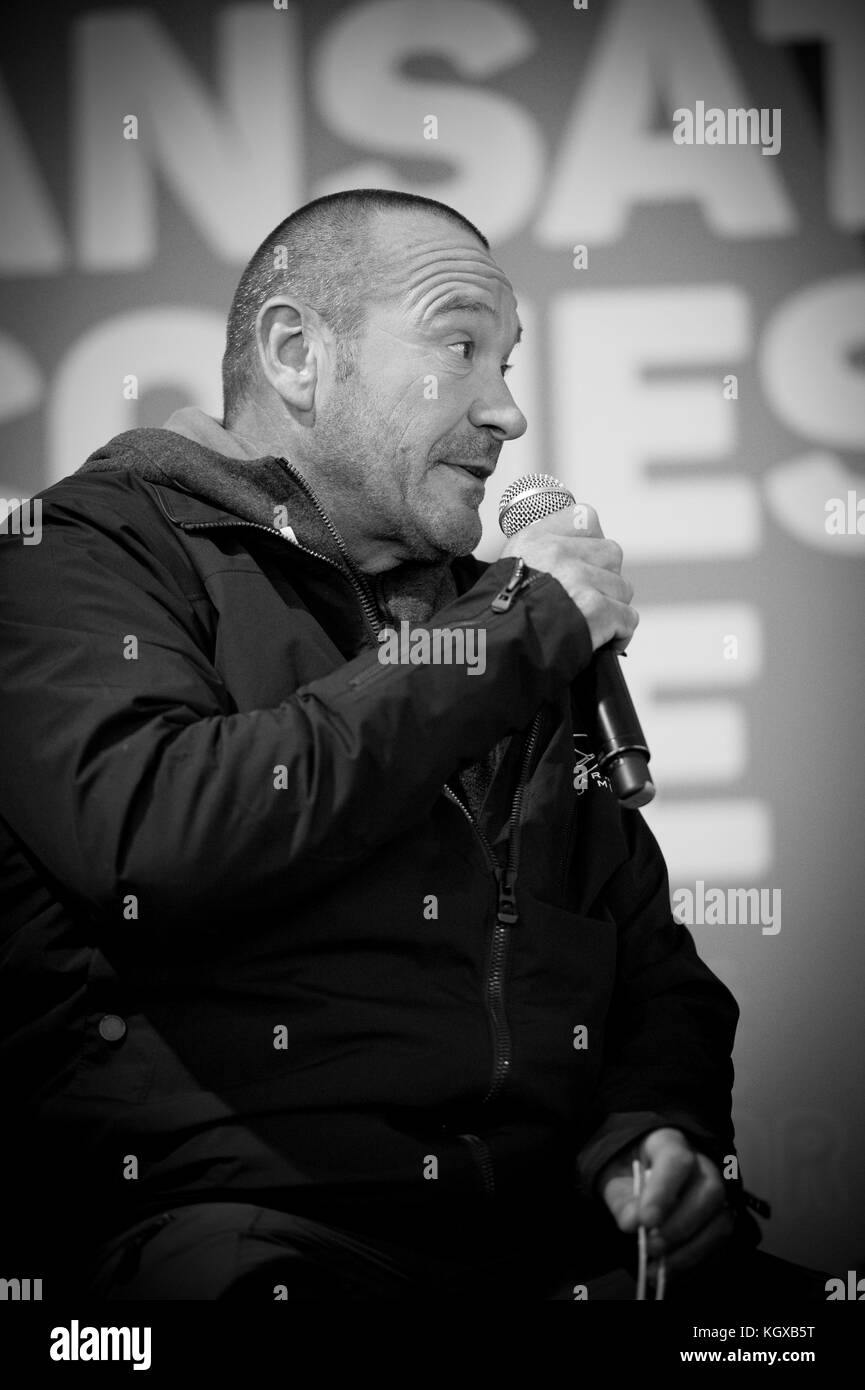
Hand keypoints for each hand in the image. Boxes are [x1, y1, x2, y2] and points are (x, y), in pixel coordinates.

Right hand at [500, 503, 637, 653]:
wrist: (495, 648)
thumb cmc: (498, 616)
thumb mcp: (510, 568)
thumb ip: (541, 554)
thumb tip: (572, 555)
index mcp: (536, 538)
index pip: (586, 518)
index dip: (592, 542)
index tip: (586, 561)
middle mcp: (559, 553)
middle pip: (611, 553)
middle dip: (606, 577)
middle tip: (589, 597)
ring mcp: (580, 580)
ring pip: (622, 587)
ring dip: (613, 607)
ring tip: (593, 623)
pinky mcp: (597, 610)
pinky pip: (628, 617)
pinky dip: (621, 633)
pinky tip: (607, 642)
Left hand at [598, 1127, 734, 1281]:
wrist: (640, 1172)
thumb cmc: (628, 1173)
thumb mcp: (614, 1180)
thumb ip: (622, 1201)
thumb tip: (634, 1224)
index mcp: (669, 1142)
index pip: (676, 1160)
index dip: (664, 1192)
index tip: (646, 1220)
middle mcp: (701, 1163)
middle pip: (709, 1191)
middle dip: (680, 1225)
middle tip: (651, 1245)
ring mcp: (716, 1190)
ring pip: (720, 1219)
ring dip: (690, 1249)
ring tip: (657, 1265)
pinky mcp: (719, 1217)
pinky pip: (718, 1241)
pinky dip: (693, 1259)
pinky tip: (667, 1270)